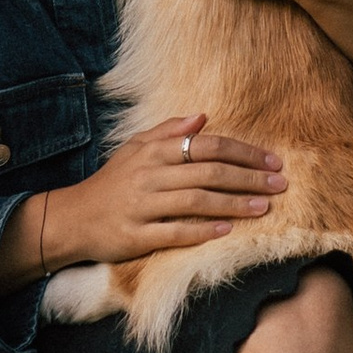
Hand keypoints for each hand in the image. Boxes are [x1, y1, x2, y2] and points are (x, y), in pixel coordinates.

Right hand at [0, 116, 286, 285]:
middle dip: (248, 178)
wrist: (72, 219)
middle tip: (280, 185)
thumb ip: (168, 131)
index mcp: (152, 152)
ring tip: (264, 208)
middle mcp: (148, 175)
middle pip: (207, 173)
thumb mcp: (134, 149)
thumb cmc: (112, 183)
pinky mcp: (135, 236)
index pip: (206, 146)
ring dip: (234, 204)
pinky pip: (174, 232)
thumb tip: (203, 116)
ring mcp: (141, 206)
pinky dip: (202, 231)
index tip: (272, 161)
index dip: (243, 152)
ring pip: (196, 202)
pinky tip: (227, 230)